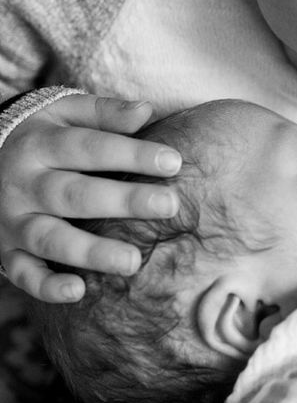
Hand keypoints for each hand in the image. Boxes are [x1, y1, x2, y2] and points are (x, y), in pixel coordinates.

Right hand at [0, 94, 181, 301]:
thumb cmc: (39, 135)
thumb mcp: (62, 112)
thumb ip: (103, 113)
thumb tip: (146, 111)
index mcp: (41, 145)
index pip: (90, 148)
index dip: (132, 154)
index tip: (174, 161)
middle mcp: (24, 184)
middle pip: (74, 194)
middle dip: (123, 201)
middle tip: (169, 205)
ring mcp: (12, 221)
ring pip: (49, 238)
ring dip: (91, 252)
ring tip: (133, 261)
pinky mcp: (6, 251)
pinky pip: (23, 274)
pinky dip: (46, 286)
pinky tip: (78, 291)